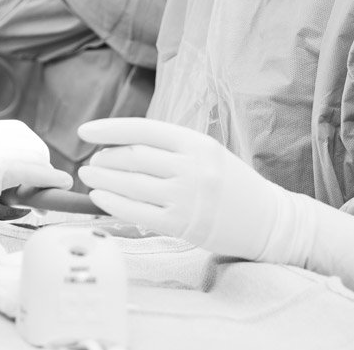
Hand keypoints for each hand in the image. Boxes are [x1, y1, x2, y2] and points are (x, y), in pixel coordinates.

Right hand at [0, 107, 71, 237]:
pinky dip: (50, 178)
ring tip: (21, 205)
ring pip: (32, 156)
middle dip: (35, 168)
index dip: (25, 157)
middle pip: (28, 142)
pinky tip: (62, 186)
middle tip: (27, 198)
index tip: (26, 181)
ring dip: (37, 180)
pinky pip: (31, 170)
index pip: (12, 134)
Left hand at [75, 117, 279, 259]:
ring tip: (88, 177)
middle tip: (91, 161)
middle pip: (133, 157)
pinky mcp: (183, 225)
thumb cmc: (231, 183)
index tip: (84, 131)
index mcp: (196, 143)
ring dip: (102, 180)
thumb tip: (118, 146)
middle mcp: (192, 167)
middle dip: (104, 158)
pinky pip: (138, 212)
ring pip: (131, 184)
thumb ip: (169, 148)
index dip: (109, 129)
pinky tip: (99, 198)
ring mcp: (187, 197)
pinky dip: (113, 204)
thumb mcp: (206, 153)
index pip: (142, 129)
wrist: (269, 221)